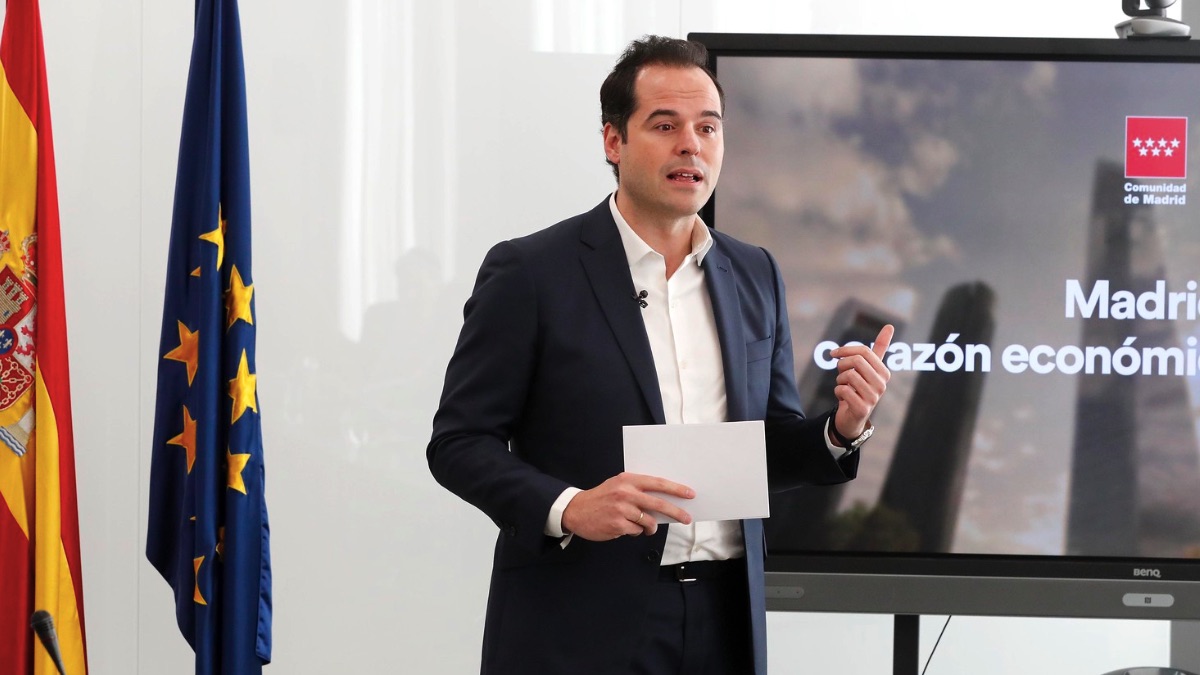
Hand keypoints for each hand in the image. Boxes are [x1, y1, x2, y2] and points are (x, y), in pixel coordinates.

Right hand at [561, 472, 693, 540]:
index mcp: (628, 480)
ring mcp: (622, 509)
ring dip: (649, 527)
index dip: (676, 489)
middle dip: (676, 512)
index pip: (658, 483)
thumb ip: (638, 490)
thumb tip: (663, 500)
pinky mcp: (618, 525)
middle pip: (659, 503)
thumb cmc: (601, 498)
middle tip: (686, 518)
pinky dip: (635, 531)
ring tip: (643, 526)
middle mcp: (626, 493)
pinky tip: (624, 527)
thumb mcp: (618, 486)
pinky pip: (637, 531)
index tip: (689, 494)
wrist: (576, 510)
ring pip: (649, 521)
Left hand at [829, 324, 893, 441]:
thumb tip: (890, 326)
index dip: (845, 350)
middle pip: (856, 361)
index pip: (864, 352)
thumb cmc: (859, 388)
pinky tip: (843, 398)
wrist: (853, 417)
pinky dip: (838, 391)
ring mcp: (873, 397)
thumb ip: (879, 349)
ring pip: (848, 375)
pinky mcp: (862, 409)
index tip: (833, 354)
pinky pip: (842, 390)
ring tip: (844, 387)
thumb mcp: (867, 368)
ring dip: (839, 380)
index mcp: (884, 372)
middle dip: (841, 365)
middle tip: (840, 373)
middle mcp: (882, 384)